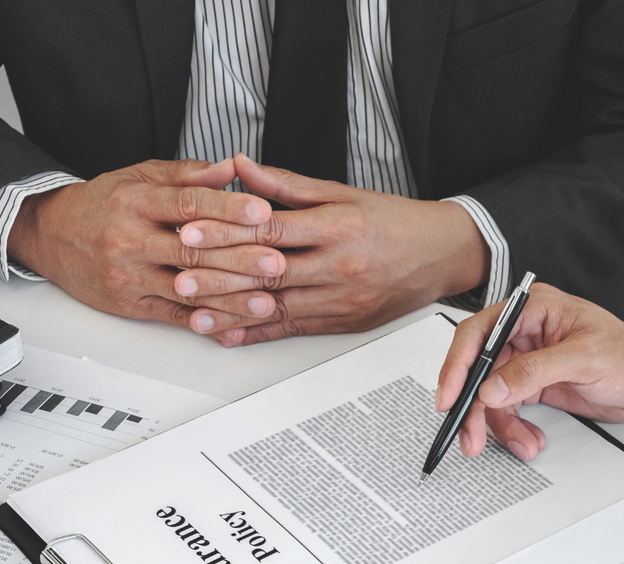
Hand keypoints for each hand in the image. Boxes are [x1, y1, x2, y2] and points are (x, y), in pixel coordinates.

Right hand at [7, 158, 287, 329]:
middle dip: (239, 258)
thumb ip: (188, 175)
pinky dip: (203, 322)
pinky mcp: (129, 303)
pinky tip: (230, 326)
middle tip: (276, 262)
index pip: (187, 204)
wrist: (49, 235)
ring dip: (230, 298)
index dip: (226, 209)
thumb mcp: (139, 176)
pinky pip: (172, 315)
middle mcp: (130, 239)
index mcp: (135, 201)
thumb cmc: (102, 204)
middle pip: (191, 250)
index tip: (261, 212)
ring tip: (266, 302)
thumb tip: (232, 168)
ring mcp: (129, 275)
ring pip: (186, 288)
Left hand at [173, 155, 489, 345]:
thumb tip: (241, 167)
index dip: (228, 233)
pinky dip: (260, 334)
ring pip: (278, 309)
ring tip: (195, 315)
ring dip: (233, 313)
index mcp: (338, 228)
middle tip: (180, 278)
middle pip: (269, 274)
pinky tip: (232, 335)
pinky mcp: (344, 323)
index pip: (272, 232)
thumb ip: (287, 185)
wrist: (443, 255)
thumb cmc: (395, 222)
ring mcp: (342, 300)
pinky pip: (295, 330)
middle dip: (220, 278)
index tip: (192, 231)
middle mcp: (339, 268)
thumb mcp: (343, 193)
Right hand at [435, 284, 623, 460]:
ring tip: (521, 443)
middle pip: (478, 369)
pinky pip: (508, 409)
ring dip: (498, 424)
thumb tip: (495, 386)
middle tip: (471, 435)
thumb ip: (536, 370)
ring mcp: (527, 360)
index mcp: (533, 309)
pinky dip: (514, 429)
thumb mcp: (585, 359)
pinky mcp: (533, 384)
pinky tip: (530, 439)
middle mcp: (524, 332)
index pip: (479, 333)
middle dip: (474, 406)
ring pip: (491, 395)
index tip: (449, 396)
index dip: (459, 365)